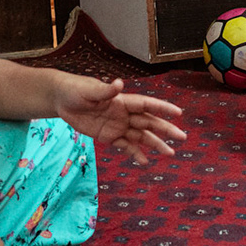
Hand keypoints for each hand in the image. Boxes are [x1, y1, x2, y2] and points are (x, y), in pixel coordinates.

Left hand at [56, 75, 187, 164]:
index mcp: (122, 101)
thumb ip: (105, 90)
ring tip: (171, 153)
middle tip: (182, 137)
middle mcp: (124, 114)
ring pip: (141, 137)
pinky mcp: (109, 136)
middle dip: (166, 130)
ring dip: (156, 144)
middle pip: (149, 123)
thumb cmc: (76, 90)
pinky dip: (135, 154)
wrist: (62, 100)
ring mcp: (118, 126)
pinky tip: (145, 162)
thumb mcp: (89, 90)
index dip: (163, 108)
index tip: (178, 113)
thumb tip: (119, 83)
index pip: (147, 105)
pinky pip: (125, 146)